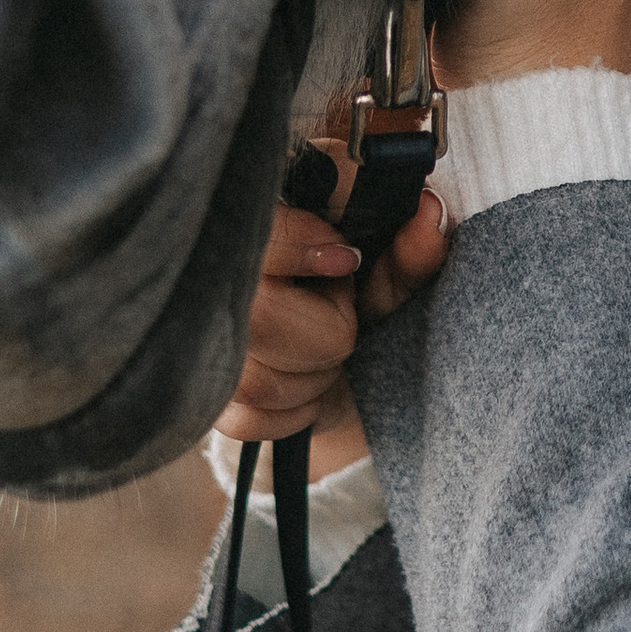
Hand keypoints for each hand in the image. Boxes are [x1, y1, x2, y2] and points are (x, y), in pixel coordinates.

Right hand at [212, 145, 449, 477]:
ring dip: (313, 376)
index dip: (305, 249)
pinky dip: (294, 411)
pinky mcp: (207, 403)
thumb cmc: (353, 301)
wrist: (338, 371)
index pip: (257, 238)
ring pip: (261, 380)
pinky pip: (252, 419)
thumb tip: (430, 212)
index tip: (345, 261)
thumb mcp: (383, 271)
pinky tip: (302, 383)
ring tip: (319, 351)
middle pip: (262, 318)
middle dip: (325, 331)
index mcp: (246, 234)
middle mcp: (209, 289)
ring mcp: (201, 349)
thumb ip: (407, 247)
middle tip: (335, 315)